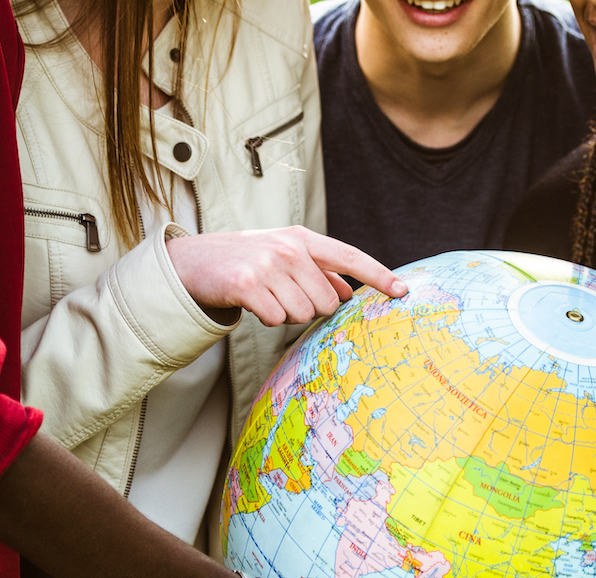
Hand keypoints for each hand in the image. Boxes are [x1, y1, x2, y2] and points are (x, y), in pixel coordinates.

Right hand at [166, 226, 406, 325]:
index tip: (402, 290)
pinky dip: (267, 319)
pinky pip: (277, 319)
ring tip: (266, 297)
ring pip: (303, 313)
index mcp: (302, 239)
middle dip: (310, 307)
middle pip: (327, 301)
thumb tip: (349, 294)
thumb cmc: (246, 262)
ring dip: (286, 314)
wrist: (192, 261)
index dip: (378, 275)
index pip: (349, 256)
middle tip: (283, 296)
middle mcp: (289, 248)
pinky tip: (252, 303)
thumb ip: (319, 273)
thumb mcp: (284, 258)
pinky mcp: (248, 284)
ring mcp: (268, 264)